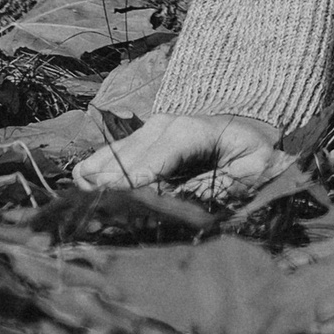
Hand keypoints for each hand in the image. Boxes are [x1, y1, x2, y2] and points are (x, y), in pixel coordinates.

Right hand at [72, 111, 287, 193]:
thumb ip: (227, 183)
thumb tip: (190, 201)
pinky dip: (94, 170)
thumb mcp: (255, 165)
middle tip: (88, 213)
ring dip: (94, 179)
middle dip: (107, 186)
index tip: (109, 198)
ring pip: (112, 155)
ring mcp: (148, 130)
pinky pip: (110, 154)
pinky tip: (81, 186)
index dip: (131, 180)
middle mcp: (163, 126)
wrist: (251, 120)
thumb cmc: (254, 147)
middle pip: (124, 159)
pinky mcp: (141, 139)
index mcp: (189, 131)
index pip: (152, 158)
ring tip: (78, 202)